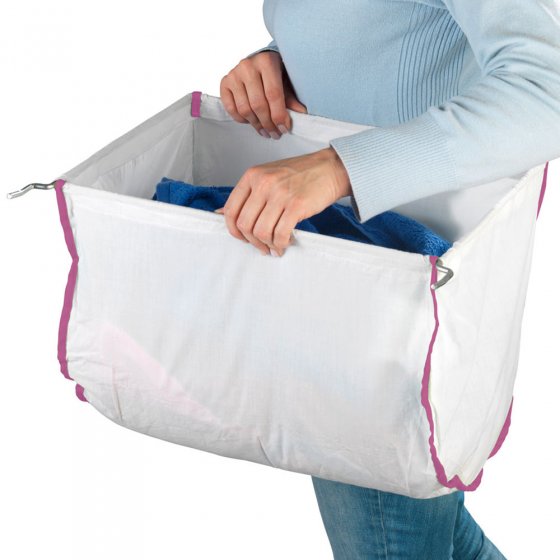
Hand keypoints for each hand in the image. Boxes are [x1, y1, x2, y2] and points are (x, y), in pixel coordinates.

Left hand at [214, 147, 351, 255]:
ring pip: (261, 231)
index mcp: (253, 176)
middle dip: (252, 241)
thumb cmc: (300, 174)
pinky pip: (280, 234)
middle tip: (262, 246)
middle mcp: (263, 183)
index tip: (243, 238)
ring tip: (275, 246)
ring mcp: (280, 194)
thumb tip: (220, 213)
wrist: (330, 168)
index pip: (231, 210)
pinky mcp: (296, 206)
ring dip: (267, 245)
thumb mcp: (267, 176)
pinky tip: (285, 243)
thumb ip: (246, 194)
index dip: (234, 230)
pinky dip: (281, 244)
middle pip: (245, 224)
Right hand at [220, 50, 307, 138]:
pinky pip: (231, 109)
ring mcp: (234, 74)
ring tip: (265, 131)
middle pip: (258, 104)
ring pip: (244, 109)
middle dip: (268, 124)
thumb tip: (301, 115)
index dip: (279, 115)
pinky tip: (251, 122)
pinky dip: (242, 120)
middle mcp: (248, 66)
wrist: (258, 62)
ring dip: (256, 125)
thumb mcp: (286, 81)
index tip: (284, 129)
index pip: (273, 94)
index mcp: (267, 61)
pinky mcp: (224, 82)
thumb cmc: (275, 73)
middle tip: (275, 134)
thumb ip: (291, 98)